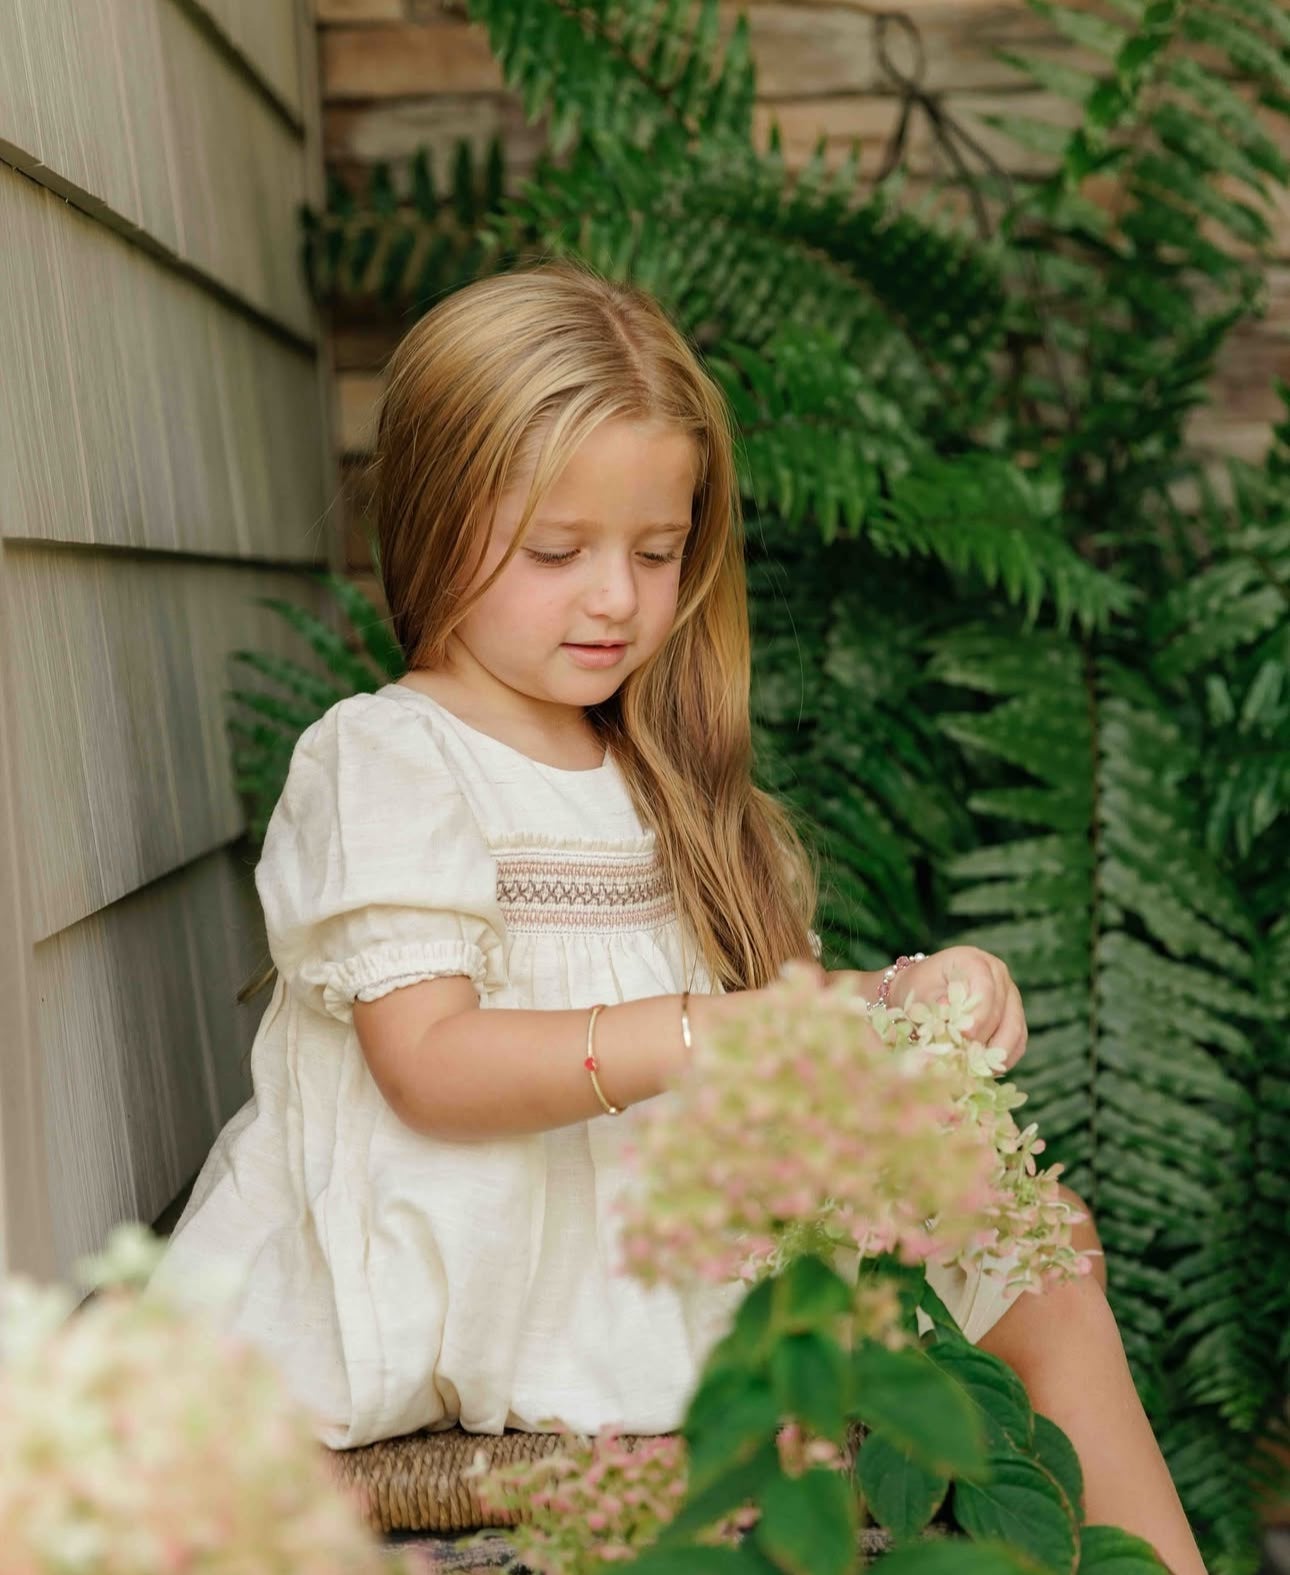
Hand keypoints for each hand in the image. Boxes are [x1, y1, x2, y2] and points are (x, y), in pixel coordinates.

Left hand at [886, 946, 1027, 1072]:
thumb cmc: (918, 991)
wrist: (923, 994)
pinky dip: (1004, 1058)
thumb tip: (948, 1010)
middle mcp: (997, 974)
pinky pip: (1018, 1041)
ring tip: (976, 1069)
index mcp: (972, 960)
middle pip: (1001, 1011)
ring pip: (1014, 1028)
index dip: (978, 1016)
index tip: (965, 1037)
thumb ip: (933, 1004)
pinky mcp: (1014, 1016)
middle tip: (965, 1060)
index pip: (985, 989)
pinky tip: (986, 1070)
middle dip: (983, 1039)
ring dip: (996, 1053)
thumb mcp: (918, 995)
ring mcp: (1010, 995)